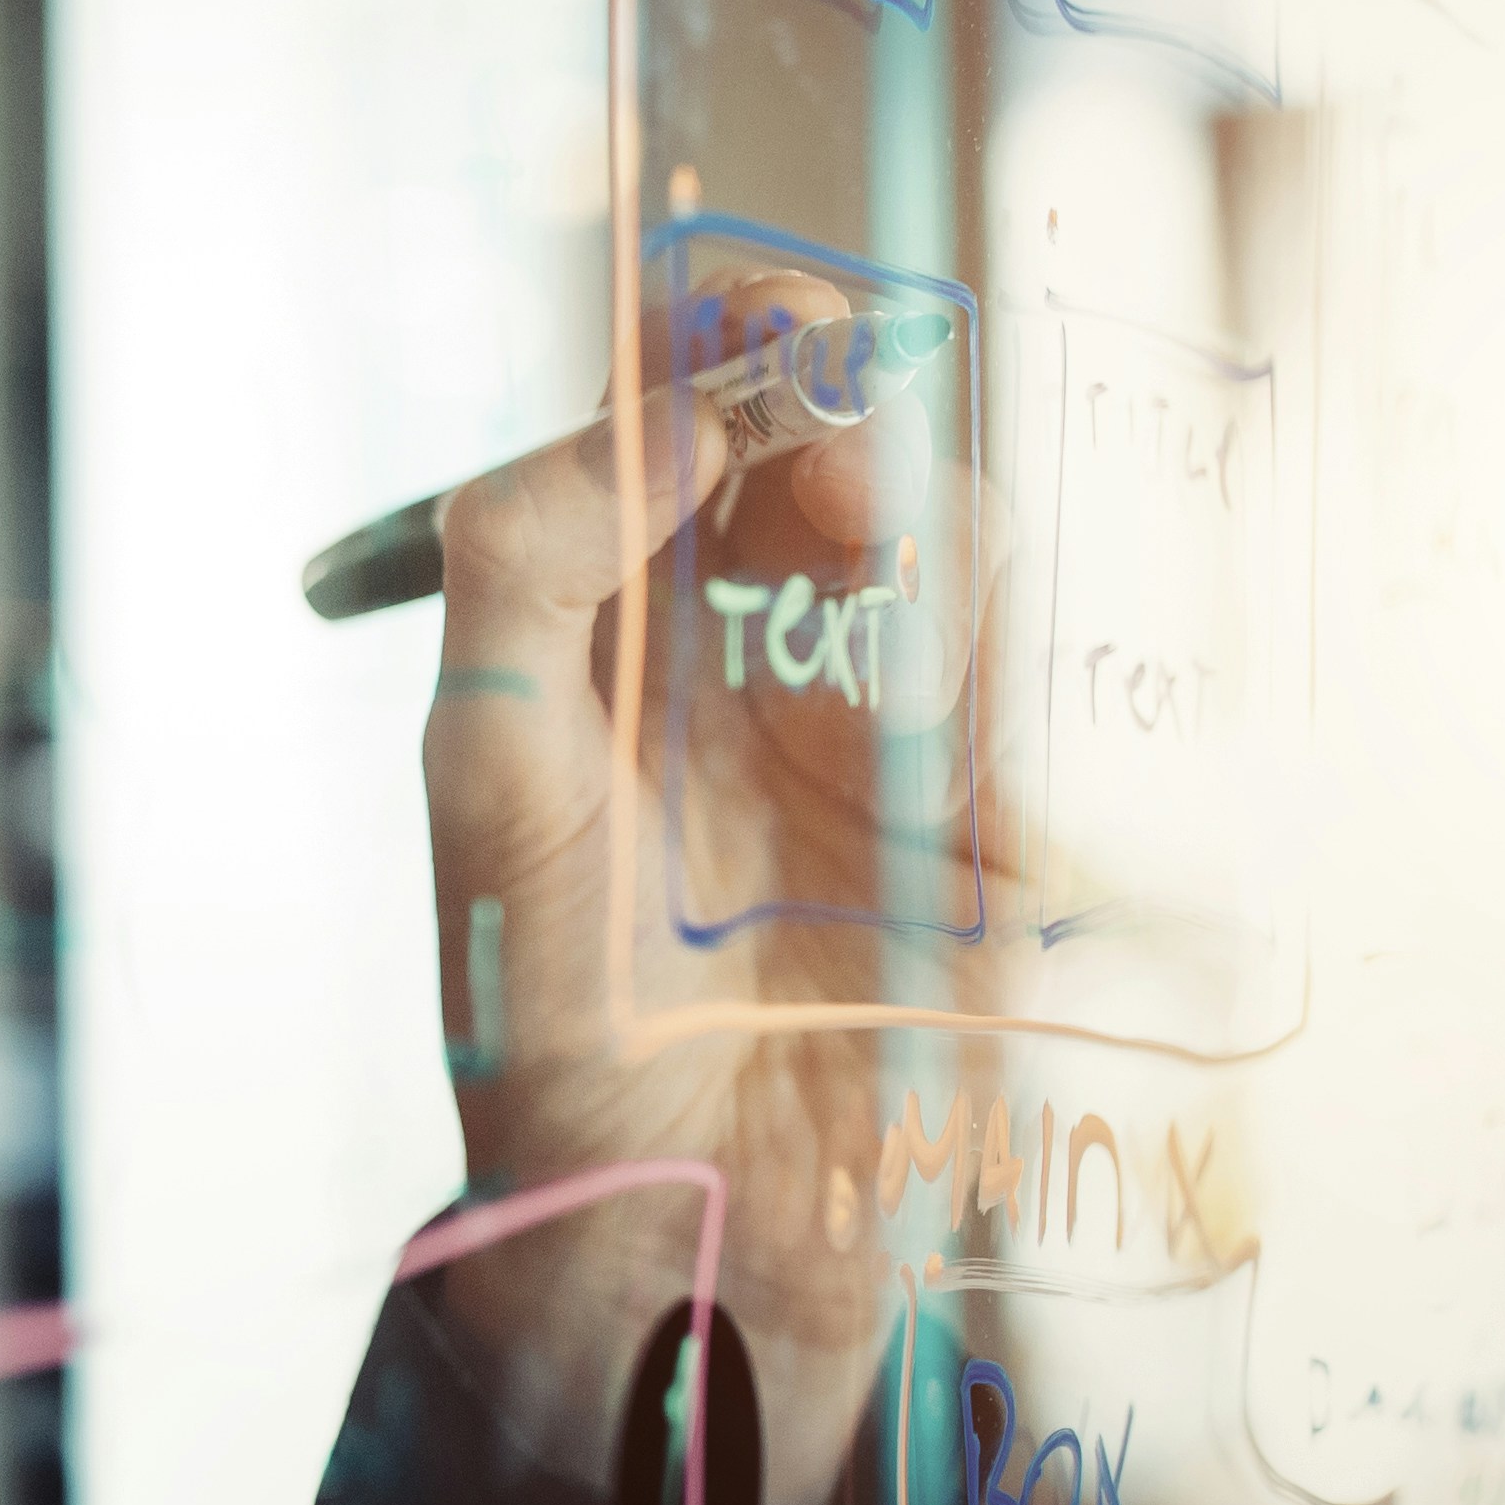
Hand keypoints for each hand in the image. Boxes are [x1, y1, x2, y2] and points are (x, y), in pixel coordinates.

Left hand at [415, 267, 1002, 1504]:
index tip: (742, 302)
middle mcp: (753, 655)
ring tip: (861, 558)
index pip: (685, 428)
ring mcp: (874, 734)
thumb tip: (663, 413)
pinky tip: (931, 755)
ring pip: (949, 557)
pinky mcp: (978, 829)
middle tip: (822, 408)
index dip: (720, 343)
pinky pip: (1020, 704)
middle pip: (839, 457)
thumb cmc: (540, 995)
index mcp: (623, 625)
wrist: (660, 1202)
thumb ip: (527, 560)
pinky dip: (987, 693)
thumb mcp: (484, 760)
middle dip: (846, 407)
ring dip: (921, 534)